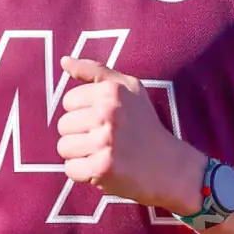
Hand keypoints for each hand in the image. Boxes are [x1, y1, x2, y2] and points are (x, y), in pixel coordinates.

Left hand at [57, 56, 205, 213]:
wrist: (169, 166)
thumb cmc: (144, 124)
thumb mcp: (127, 88)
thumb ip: (94, 71)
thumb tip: (64, 61)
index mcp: (111, 91)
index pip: (68, 101)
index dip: (83, 113)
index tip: (104, 120)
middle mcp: (108, 113)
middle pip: (63, 125)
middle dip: (80, 134)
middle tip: (106, 139)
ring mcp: (105, 141)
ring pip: (63, 147)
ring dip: (80, 154)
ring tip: (104, 153)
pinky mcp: (102, 168)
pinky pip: (70, 169)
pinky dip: (83, 173)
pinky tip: (103, 169)